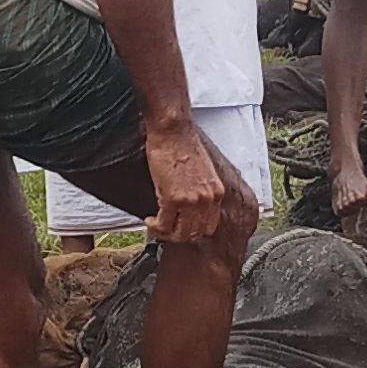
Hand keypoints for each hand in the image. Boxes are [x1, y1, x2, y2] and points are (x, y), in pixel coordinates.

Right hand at [139, 118, 251, 247]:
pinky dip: (155, 227)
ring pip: (180, 234)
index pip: (210, 226)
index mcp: (216, 193)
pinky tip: (149, 220)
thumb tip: (190, 205)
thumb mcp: (202, 171)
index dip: (193, 232)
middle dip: (178, 236)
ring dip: (166, 234)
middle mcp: (207, 200)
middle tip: (166, 230)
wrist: (173, 131)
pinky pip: (163, 225)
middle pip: (195, 234)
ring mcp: (191, 201)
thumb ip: (201, 190)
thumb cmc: (183, 144)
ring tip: (156, 226)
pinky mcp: (172, 199)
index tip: (181, 229)